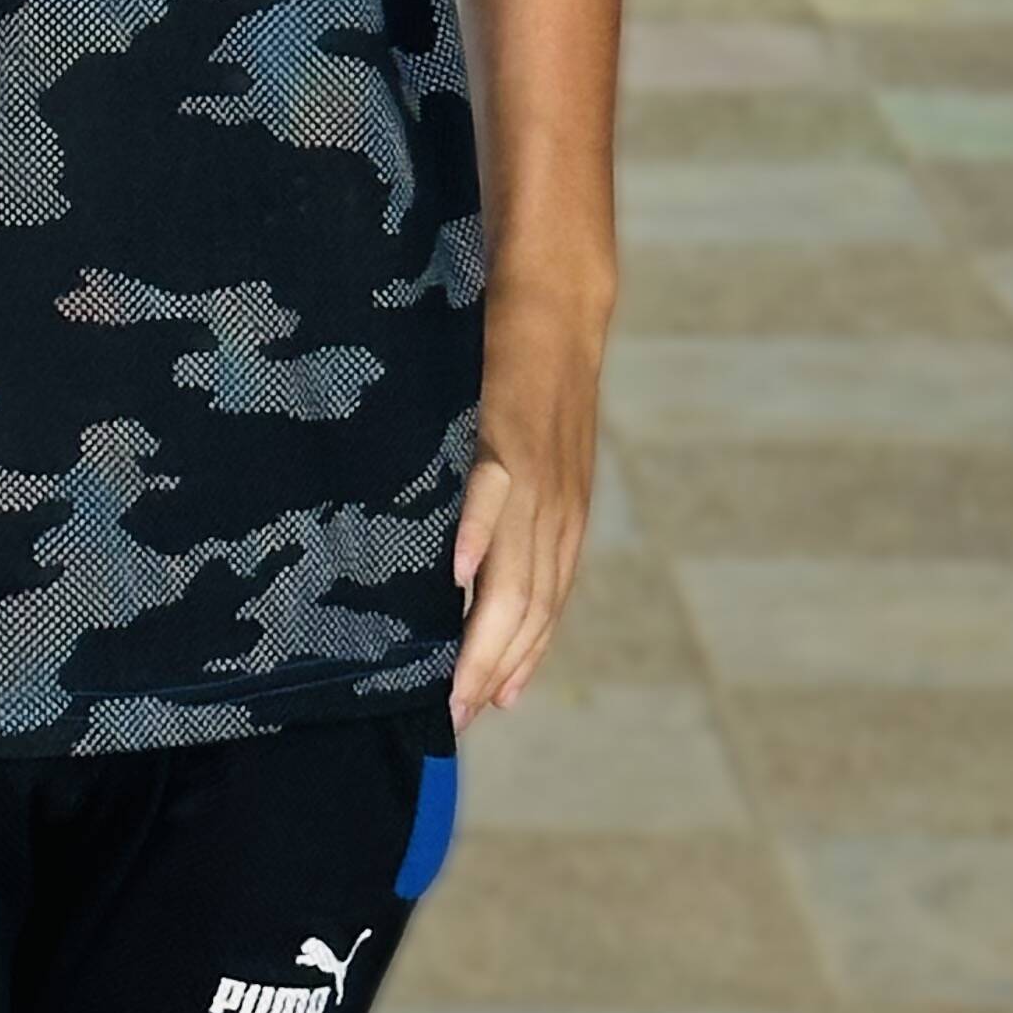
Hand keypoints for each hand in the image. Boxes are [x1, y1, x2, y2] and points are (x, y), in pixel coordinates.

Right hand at [448, 282, 605, 728]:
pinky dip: (476, 535)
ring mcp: (535, 472)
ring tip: (456, 681)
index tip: (482, 712)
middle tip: (457, 717)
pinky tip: (453, 574)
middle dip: (494, 670)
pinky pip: (491, 492)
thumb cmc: (530, 375)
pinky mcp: (507, 431)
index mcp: (559, 518)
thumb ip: (508, 510)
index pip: (541, 610)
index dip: (516, 665)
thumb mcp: (529, 453)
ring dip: (485, 633)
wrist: (560, 295)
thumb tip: (465, 570)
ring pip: (513, 570)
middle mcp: (556, 508)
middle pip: (527, 608)